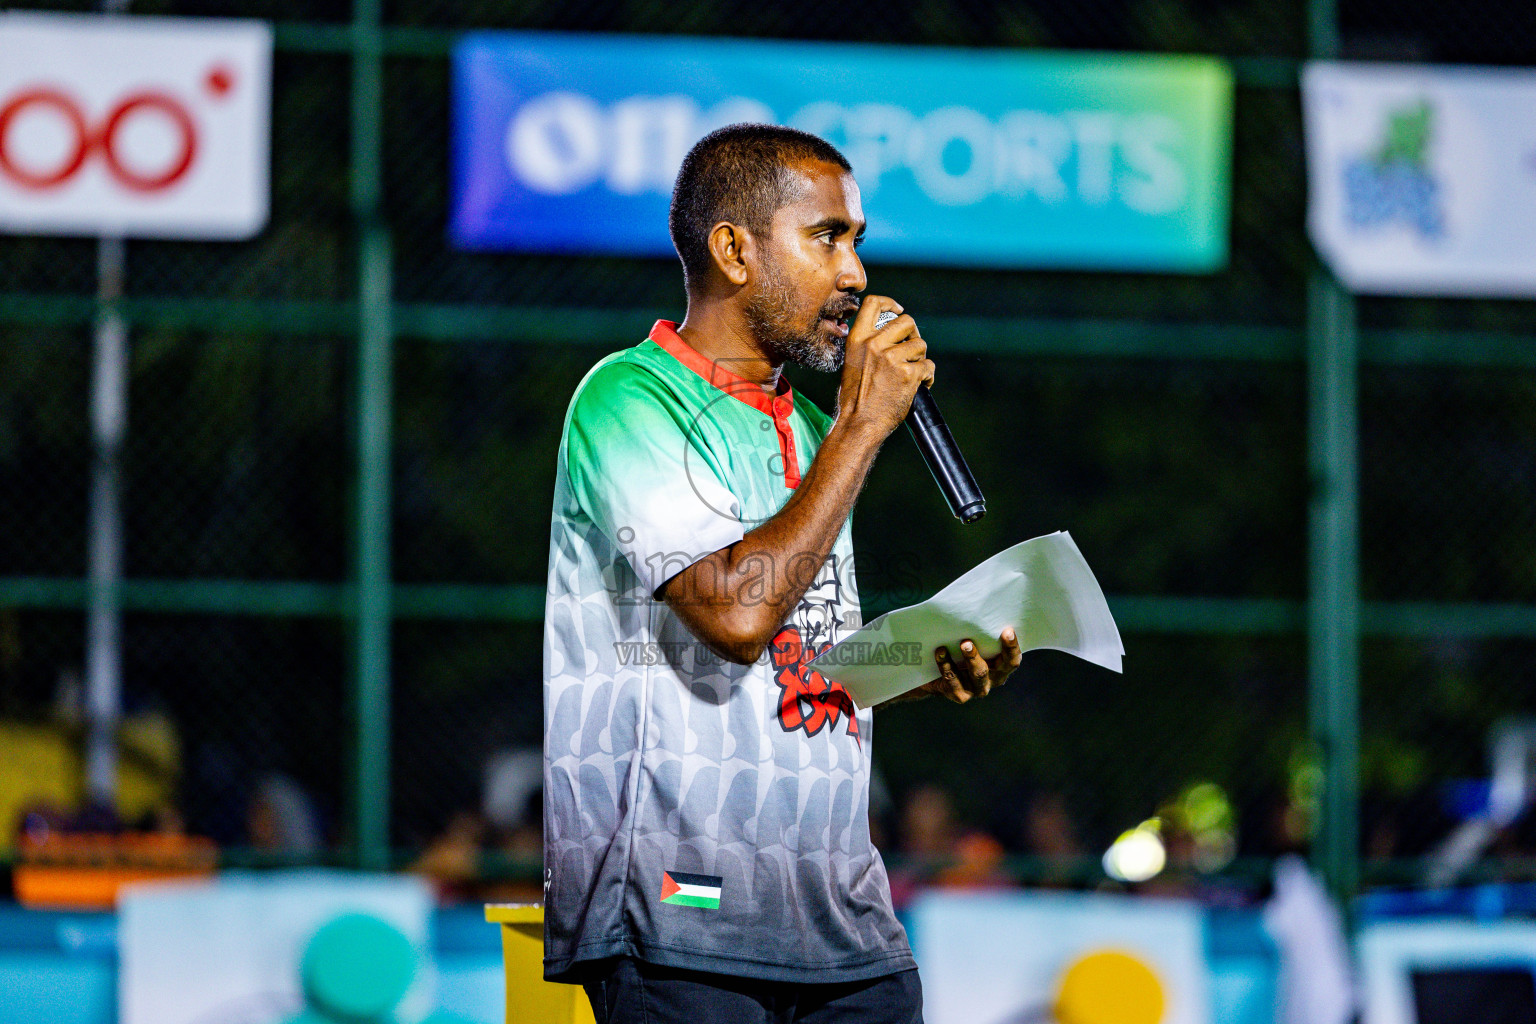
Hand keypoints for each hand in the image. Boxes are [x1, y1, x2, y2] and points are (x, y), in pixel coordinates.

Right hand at [835, 295, 934, 440]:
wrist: (858, 423)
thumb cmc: (854, 398)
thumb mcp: (852, 362)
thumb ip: (868, 345)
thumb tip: (889, 336)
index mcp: (858, 339)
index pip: (874, 303)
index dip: (890, 303)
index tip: (898, 311)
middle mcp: (874, 344)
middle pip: (906, 321)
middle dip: (913, 334)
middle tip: (911, 349)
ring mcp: (892, 358)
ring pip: (920, 345)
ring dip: (920, 359)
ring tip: (913, 373)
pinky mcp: (908, 374)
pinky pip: (928, 366)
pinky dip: (927, 377)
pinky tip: (919, 385)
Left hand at [924, 628, 1021, 703]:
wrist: (936, 678)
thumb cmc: (958, 652)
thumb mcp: (971, 643)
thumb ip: (979, 633)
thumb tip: (977, 608)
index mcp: (1001, 667)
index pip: (1013, 660)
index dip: (1012, 647)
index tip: (1008, 631)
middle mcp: (993, 679)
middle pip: (997, 668)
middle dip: (990, 652)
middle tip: (972, 640)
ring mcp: (977, 689)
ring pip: (978, 674)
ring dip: (971, 658)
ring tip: (963, 644)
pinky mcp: (961, 695)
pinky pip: (954, 680)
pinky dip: (947, 665)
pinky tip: (940, 652)